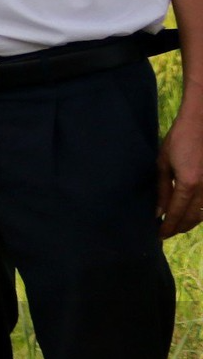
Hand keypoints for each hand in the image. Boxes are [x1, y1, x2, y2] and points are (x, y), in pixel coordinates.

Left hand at [158, 100, 202, 237]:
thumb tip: (159, 211)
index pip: (177, 213)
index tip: (159, 235)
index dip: (168, 226)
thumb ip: (162, 189)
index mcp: (189, 183)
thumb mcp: (164, 163)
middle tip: (166, 233)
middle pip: (193, 218)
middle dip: (179, 228)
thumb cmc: (179, 139)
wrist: (201, 123)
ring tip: (176, 226)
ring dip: (191, 222)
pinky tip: (191, 213)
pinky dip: (201, 212)